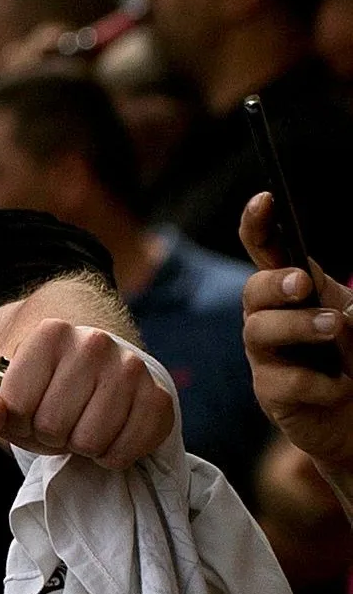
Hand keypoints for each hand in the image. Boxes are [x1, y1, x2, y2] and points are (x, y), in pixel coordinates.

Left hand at [0, 316, 174, 467]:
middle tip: (57, 419)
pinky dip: (110, 457)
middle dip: (48, 434)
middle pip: (53, 425)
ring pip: (90, 442)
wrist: (92, 377)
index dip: (18, 418)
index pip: (17, 404)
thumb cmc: (40, 392)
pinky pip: (125, 452)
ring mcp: (132, 368)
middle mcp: (95, 342)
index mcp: (50, 333)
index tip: (28, 406)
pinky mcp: (159, 398)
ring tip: (81, 425)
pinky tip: (108, 435)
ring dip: (79, 447)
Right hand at [241, 190, 352, 471]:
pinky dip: (323, 382)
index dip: (258, 225)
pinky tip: (340, 387)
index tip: (265, 200)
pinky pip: (286, 381)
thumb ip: (341, 307)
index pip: (265, 252)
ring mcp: (266, 357)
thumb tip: (326, 308)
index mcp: (293, 293)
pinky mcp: (270, 394)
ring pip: (260, 331)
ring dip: (299, 325)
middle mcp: (270, 319)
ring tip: (334, 330)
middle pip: (253, 290)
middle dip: (275, 284)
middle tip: (305, 285)